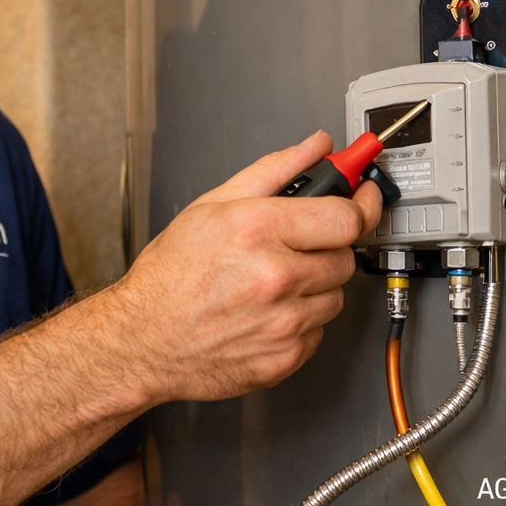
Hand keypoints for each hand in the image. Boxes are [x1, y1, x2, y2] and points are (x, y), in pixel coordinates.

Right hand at [103, 132, 380, 404]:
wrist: (143, 340)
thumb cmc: (169, 275)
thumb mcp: (211, 205)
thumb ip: (273, 170)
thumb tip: (315, 147)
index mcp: (258, 230)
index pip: (346, 216)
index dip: (359, 205)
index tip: (363, 196)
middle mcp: (276, 277)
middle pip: (345, 257)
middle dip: (325, 248)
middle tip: (292, 247)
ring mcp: (283, 323)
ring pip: (334, 297)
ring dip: (313, 287)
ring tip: (270, 283)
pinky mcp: (285, 359)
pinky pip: (317, 333)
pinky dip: (299, 322)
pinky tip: (266, 312)